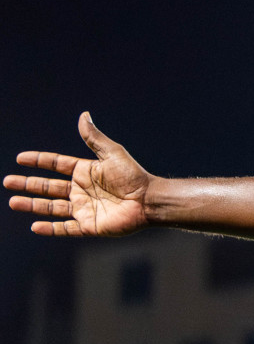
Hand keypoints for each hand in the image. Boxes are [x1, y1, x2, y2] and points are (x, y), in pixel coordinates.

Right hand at [6, 113, 154, 236]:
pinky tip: (35, 226)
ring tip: (13, 202)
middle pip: (48, 187)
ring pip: (51, 207)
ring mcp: (84, 209)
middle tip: (8, 181)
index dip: (39, 161)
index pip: (57, 165)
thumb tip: (83, 115)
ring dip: (32, 205)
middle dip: (28, 184)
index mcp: (86, 172)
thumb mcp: (112, 153)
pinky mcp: (89, 226)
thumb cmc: (134, 175)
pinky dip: (50, 228)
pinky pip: (65, 229)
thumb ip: (94, 138)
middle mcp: (82, 190)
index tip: (20, 158)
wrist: (149, 200)